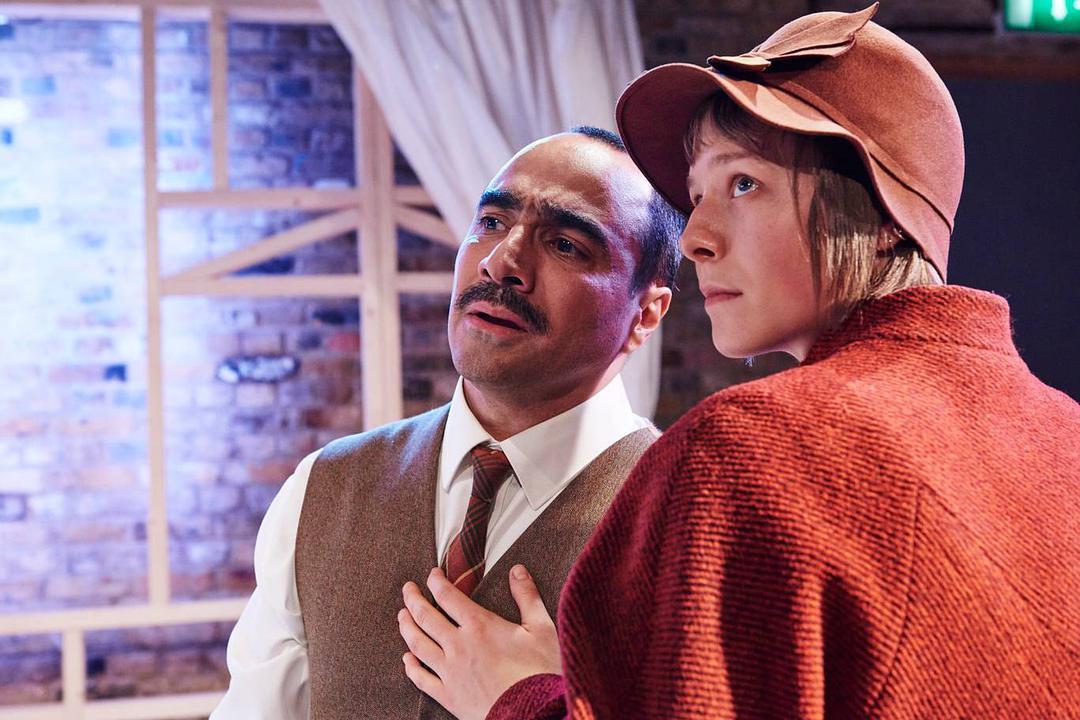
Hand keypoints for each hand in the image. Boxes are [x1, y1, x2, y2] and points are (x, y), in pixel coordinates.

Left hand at [398, 564, 560, 719]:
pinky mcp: (448, 696)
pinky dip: (411, 667)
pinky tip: (406, 659)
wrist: (536, 713)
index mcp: (479, 625)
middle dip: (413, 599)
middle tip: (407, 588)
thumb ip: (527, 596)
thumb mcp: (541, 628)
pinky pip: (421, 679)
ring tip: (401, 616)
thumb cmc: (540, 672)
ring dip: (406, 627)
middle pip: (425, 617)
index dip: (436, 581)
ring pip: (418, 644)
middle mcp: (458, 645)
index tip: (432, 574)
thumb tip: (517, 570)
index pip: (448, 596)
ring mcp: (450, 672)